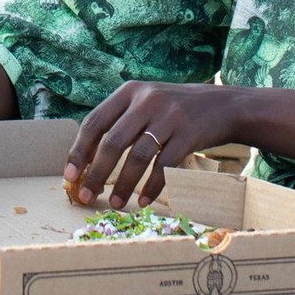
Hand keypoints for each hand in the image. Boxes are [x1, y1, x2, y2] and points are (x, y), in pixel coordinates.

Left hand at [64, 82, 237, 208]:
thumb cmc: (175, 110)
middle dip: (96, 173)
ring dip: (124, 184)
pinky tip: (144, 200)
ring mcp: (169, 116)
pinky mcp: (188, 134)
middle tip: (87, 196)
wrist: (223, 105)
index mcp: (129, 91)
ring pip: (138, 156)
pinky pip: (164, 165)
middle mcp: (147, 100)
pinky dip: (152, 186)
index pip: (95, 122)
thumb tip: (88, 159)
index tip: (70, 175)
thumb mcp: (146, 103)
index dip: (80, 150)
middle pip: (113, 141)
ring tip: (116, 203)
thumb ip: (120, 122)